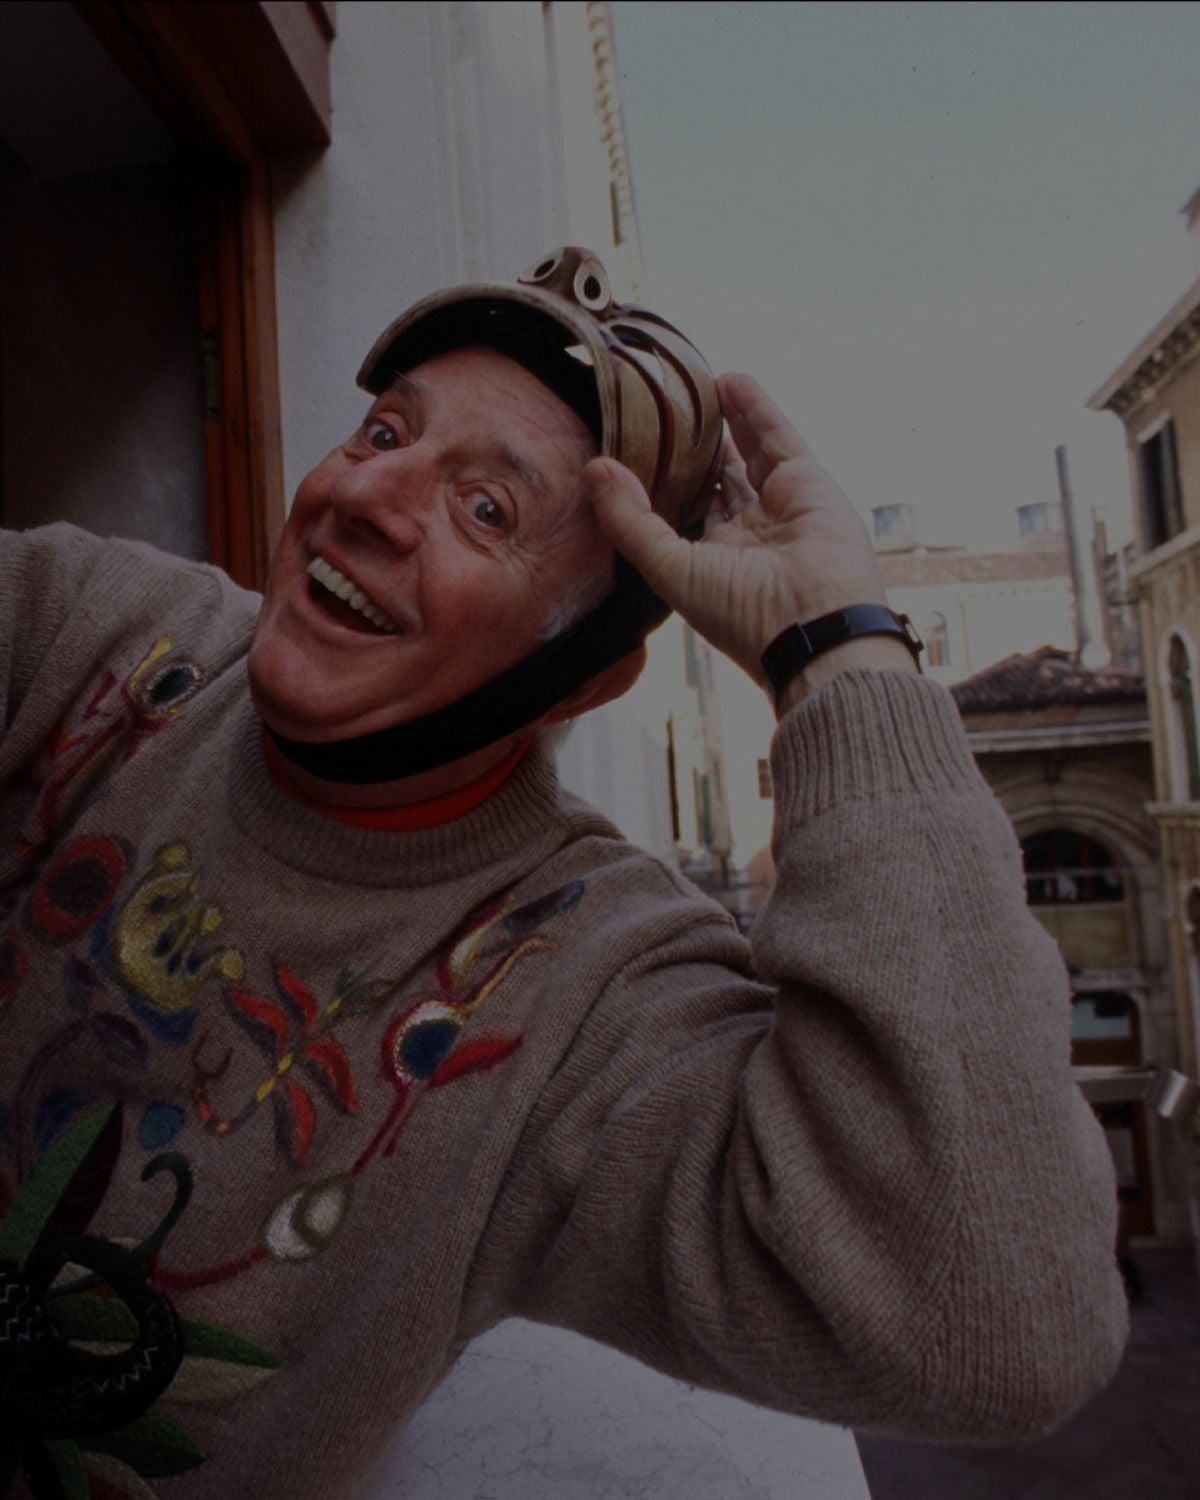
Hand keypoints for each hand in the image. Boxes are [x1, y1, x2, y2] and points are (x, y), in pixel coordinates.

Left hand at [584, 373, 911, 699]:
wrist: (813, 623)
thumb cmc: (738, 611)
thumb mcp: (668, 568)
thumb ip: (628, 520)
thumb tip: (593, 469)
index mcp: (714, 563)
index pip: (683, 513)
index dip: (661, 484)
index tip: (631, 451)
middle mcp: (748, 536)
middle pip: (716, 480)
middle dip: (694, 451)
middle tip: (667, 414)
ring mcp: (780, 507)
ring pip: (747, 454)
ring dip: (723, 422)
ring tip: (695, 389)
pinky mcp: (808, 481)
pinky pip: (778, 437)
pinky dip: (755, 409)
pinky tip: (728, 381)